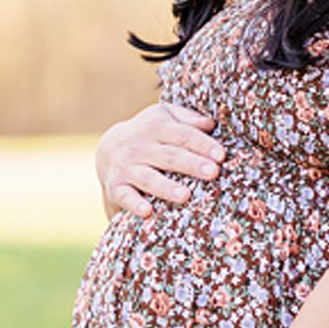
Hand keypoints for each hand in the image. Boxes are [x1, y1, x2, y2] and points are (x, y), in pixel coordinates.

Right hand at [95, 100, 225, 218]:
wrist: (108, 147)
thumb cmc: (149, 133)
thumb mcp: (164, 116)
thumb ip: (187, 119)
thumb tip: (210, 123)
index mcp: (156, 127)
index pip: (183, 135)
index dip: (202, 144)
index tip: (220, 155)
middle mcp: (140, 147)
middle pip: (169, 156)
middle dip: (191, 164)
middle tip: (212, 172)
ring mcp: (127, 168)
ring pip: (148, 178)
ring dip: (166, 187)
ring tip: (185, 195)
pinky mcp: (115, 187)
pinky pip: (125, 196)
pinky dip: (134, 204)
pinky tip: (147, 211)